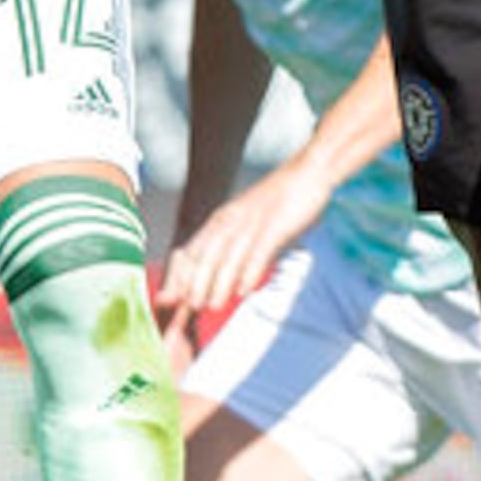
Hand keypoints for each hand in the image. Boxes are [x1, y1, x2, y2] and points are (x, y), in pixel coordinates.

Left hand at [161, 165, 322, 325]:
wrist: (309, 172)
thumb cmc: (281, 201)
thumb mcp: (251, 221)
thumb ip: (239, 246)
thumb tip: (234, 281)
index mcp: (222, 219)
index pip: (193, 251)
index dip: (181, 275)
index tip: (171, 297)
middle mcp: (232, 220)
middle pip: (207, 255)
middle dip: (195, 283)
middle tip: (190, 307)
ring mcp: (254, 223)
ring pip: (230, 257)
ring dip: (219, 283)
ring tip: (213, 305)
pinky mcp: (276, 226)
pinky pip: (259, 252)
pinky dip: (250, 272)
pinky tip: (245, 291)